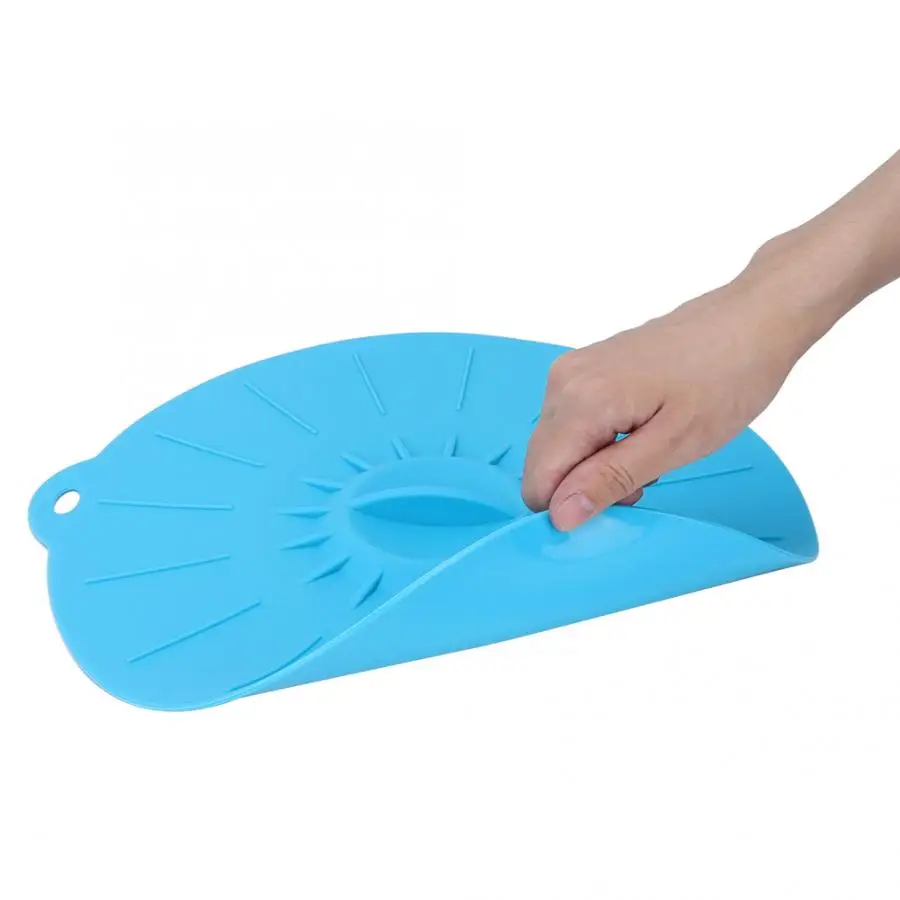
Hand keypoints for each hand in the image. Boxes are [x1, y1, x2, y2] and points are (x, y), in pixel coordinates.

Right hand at [522, 260, 815, 530]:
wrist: (753, 319)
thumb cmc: (727, 376)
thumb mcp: (673, 444)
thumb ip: (609, 480)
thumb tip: (560, 514)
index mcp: (581, 400)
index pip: (538, 480)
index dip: (570, 508)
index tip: (618, 506)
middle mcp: (563, 381)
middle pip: (543, 464)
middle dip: (584, 487)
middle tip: (642, 481)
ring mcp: (572, 370)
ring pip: (558, 447)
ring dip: (595, 466)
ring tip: (649, 454)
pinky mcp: (586, 368)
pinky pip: (572, 424)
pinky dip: (600, 443)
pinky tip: (641, 434)